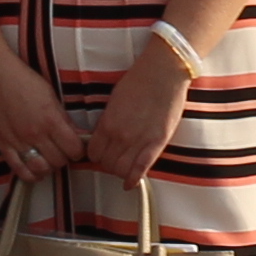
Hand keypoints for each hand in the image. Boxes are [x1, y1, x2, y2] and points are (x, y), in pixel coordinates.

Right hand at [0, 63, 85, 187]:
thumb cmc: (22, 79)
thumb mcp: (50, 94)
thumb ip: (62, 117)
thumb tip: (74, 135)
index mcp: (50, 119)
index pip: (74, 148)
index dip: (79, 150)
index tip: (77, 147)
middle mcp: (35, 133)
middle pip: (59, 161)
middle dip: (64, 158)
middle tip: (62, 151)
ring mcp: (17, 141)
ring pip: (41, 169)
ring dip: (49, 167)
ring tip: (49, 160)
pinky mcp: (2, 144)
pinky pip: (19, 169)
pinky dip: (30, 175)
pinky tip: (35, 172)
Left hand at [84, 41, 193, 181]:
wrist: (163, 71)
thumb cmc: (139, 80)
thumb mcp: (114, 100)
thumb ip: (108, 121)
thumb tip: (104, 135)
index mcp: (107, 123)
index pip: (93, 153)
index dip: (96, 156)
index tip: (102, 154)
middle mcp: (120, 135)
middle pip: (106, 164)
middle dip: (108, 165)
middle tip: (114, 160)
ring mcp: (139, 140)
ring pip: (121, 170)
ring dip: (121, 172)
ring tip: (124, 167)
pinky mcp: (157, 142)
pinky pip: (142, 168)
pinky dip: (134, 179)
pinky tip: (130, 185)